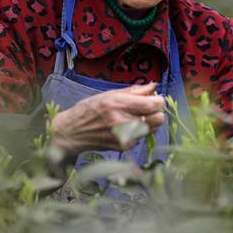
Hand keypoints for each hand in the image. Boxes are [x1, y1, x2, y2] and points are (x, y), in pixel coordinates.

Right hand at [48, 82, 165, 154]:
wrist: (73, 131)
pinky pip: (142, 137)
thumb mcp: (110, 94)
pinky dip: (139, 131)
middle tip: (148, 108)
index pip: (154, 104)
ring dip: (149, 122)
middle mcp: (123, 121)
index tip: (154, 99)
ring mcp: (124, 136)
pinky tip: (126, 127)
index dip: (158, 100)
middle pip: (159, 119)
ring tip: (135, 117)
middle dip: (157, 112)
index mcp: (119, 104)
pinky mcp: (124, 146)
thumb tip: (154, 86)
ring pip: (153, 128)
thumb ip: (135, 91)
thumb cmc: (90, 109)